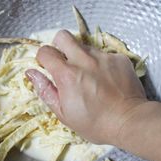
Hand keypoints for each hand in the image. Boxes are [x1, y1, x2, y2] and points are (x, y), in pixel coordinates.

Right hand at [26, 30, 146, 143]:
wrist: (129, 121)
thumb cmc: (94, 123)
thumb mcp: (63, 113)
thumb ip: (45, 90)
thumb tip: (31, 73)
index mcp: (67, 74)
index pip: (46, 51)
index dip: (43, 58)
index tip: (48, 67)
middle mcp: (84, 60)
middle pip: (63, 36)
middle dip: (59, 46)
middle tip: (65, 62)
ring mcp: (104, 57)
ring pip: (84, 46)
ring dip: (81, 57)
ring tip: (89, 75)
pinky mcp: (119, 58)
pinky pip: (104, 54)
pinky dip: (100, 63)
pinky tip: (106, 78)